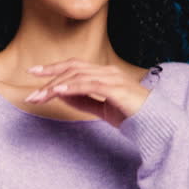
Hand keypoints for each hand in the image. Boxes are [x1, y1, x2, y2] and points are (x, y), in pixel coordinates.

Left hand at [24, 57, 149, 127]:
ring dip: (56, 86)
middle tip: (32, 93)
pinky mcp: (116, 89)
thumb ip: (82, 100)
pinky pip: (90, 85)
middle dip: (49, 77)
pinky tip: (58, 92)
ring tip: (40, 97)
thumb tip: (60, 93)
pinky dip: (72, 87)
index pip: (74, 66)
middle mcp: (108, 72)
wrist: (156, 123)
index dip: (53, 68)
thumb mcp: (101, 108)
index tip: (34, 73)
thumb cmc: (131, 115)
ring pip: (78, 76)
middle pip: (72, 68)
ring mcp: (113, 78)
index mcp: (105, 73)